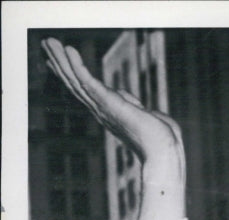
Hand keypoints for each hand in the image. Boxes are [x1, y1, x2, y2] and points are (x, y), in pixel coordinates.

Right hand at [41, 38, 185, 219]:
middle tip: (47, 44)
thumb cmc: (162, 139)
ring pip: (76, 80)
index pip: (86, 91)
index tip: (58, 62)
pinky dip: (76, 65)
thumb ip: (135, 105)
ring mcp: (103, 108)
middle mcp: (102, 110)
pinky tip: (67, 50)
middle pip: (75, 83)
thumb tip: (130, 100)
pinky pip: (88, 81)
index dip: (72, 75)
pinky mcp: (108, 103)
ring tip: (48, 42)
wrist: (164, 151)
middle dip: (60, 63)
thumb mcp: (148, 116)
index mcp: (110, 113)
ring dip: (61, 60)